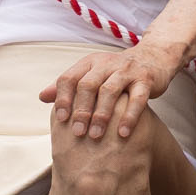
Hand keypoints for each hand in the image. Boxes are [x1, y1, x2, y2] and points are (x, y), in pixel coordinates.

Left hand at [42, 41, 180, 143]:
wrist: (153, 58)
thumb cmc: (116, 72)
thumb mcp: (92, 73)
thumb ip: (69, 85)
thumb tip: (42, 97)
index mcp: (90, 62)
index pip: (70, 77)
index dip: (63, 98)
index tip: (61, 119)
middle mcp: (107, 64)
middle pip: (88, 85)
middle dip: (81, 110)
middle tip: (77, 133)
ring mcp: (127, 71)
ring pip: (110, 91)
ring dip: (101, 115)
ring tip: (96, 136)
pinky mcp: (146, 79)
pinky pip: (137, 98)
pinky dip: (129, 116)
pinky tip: (123, 133)